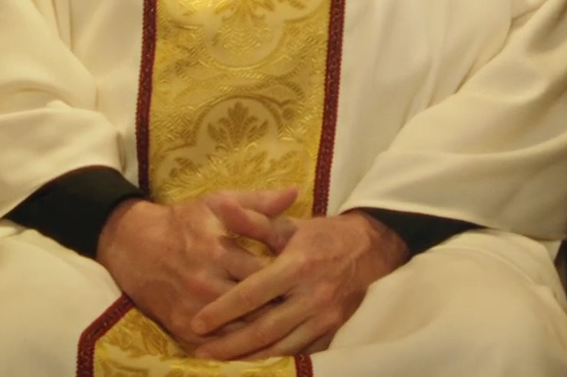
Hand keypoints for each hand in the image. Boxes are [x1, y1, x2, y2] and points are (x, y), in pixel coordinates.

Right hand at [96, 187, 296, 350]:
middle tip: (305, 305)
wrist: (133, 246)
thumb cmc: (183, 221)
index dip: (290, 276)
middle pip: (256, 306)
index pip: (266, 272)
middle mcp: (205, 284)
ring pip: (239, 329)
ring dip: (264, 329)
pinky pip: (216, 345)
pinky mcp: (180, 327)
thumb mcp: (219, 203)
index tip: (308, 276)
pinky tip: (260, 342)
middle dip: (282, 306)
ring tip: (290, 324)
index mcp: (219, 252)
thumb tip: (295, 193)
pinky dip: (239, 345)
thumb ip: (259, 202)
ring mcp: (192, 309)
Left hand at [187, 210, 408, 359]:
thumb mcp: (289, 226)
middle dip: (229, 344)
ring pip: (280, 346)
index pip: (252, 294)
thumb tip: (222, 206)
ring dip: (248, 356)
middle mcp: (312, 295)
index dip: (222, 310)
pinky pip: (298, 351)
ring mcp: (324, 316)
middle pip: (263, 329)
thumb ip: (253, 221)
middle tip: (201, 351)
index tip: (197, 323)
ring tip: (220, 359)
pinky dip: (273, 357)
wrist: (369, 248)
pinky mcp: (332, 329)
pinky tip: (252, 359)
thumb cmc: (322, 236)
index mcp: (297, 266)